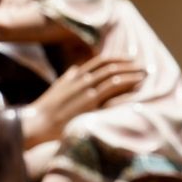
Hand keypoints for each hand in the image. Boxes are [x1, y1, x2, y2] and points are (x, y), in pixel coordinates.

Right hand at [20, 54, 145, 147]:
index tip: (129, 59)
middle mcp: (82, 80)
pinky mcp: (90, 103)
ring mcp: (86, 91)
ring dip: (131, 74)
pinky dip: (126, 85)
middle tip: (143, 66)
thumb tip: (75, 69)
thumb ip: (68, 77)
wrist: (37, 123)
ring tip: (144, 74)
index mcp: (75, 75)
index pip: (100, 61)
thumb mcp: (57, 88)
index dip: (117, 58)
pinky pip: (112, 90)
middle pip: (110, 66)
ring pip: (113, 76)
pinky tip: (137, 87)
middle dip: (128, 65)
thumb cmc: (46, 109)